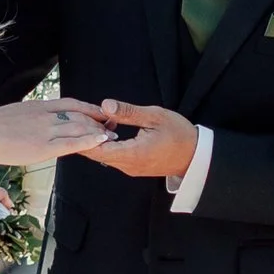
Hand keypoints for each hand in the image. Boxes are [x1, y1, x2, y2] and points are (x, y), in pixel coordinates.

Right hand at [0, 95, 117, 162]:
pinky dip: (88, 141)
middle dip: (98, 121)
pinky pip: (71, 143)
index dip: (88, 108)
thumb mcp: (16, 114)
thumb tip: (39, 122)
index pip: (71, 104)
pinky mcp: (43, 147)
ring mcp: (46, 131)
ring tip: (112, 136)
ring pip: (79, 128)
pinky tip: (101, 141)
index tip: (101, 112)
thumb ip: (32, 117)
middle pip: (79, 116)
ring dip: (98, 132)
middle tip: (113, 126)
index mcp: (39, 106)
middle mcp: (46, 116)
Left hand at [62, 97, 200, 181]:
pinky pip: (112, 157)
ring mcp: (129, 168)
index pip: (96, 149)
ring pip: (103, 155)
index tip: (77, 121)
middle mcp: (127, 165)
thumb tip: (105, 105)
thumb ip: (129, 112)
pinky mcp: (132, 167)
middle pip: (95, 154)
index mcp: (131, 154)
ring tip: (91, 120)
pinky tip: (106, 129)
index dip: (84, 135)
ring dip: (96, 139)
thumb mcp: (155, 116)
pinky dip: (105, 144)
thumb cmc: (179, 134)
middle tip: (80, 117)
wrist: (195, 156)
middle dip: (86, 136)